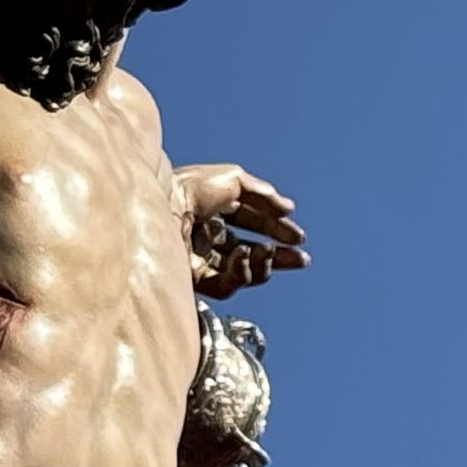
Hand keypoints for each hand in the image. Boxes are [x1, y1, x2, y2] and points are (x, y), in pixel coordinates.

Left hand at [176, 164, 307, 297]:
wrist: (164, 204)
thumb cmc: (190, 187)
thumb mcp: (234, 180)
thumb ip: (264, 196)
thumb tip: (289, 209)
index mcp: (212, 210)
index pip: (249, 224)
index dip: (275, 230)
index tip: (298, 237)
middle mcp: (205, 236)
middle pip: (248, 252)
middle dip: (278, 257)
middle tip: (301, 259)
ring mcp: (198, 258)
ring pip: (241, 273)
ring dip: (263, 266)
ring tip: (270, 252)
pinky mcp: (192, 279)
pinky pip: (225, 286)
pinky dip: (241, 273)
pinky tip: (245, 256)